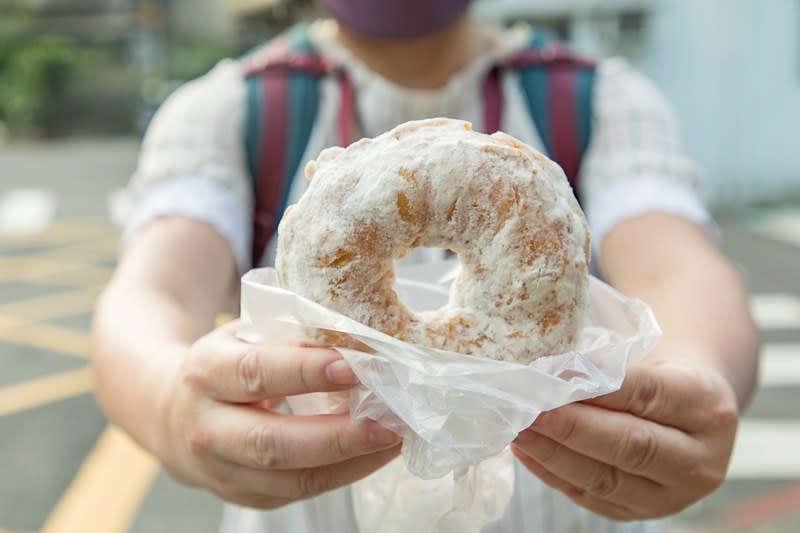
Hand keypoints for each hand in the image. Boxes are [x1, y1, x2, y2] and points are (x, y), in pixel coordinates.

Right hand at [156, 320, 400, 509]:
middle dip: (337, 435)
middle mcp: (207, 428)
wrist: (170, 412)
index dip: (305, 372)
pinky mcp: (245, 497)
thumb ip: (291, 338)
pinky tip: (373, 454)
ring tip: (393, 439)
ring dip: (350, 462)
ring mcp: (223, 471)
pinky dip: (343, 474)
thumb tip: (356, 341)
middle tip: (388, 421)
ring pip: (290, 478)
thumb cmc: (225, 363)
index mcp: (206, 373)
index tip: (353, 367)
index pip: (256, 374)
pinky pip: (299, 492)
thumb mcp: (245, 336)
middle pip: (272, 442)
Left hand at [512, 358, 738, 520]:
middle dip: (572, 427)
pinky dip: (553, 473)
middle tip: (529, 409)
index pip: (649, 394)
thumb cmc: (661, 375)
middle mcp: (700, 460)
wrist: (689, 416)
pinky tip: (526, 451)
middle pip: (631, 445)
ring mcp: (673, 496)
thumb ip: (611, 366)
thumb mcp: (652, 358)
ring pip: (607, 480)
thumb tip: (553, 372)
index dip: (599, 386)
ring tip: (519, 429)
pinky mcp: (639, 513)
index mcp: (708, 407)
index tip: (554, 373)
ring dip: (554, 454)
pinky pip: (590, 497)